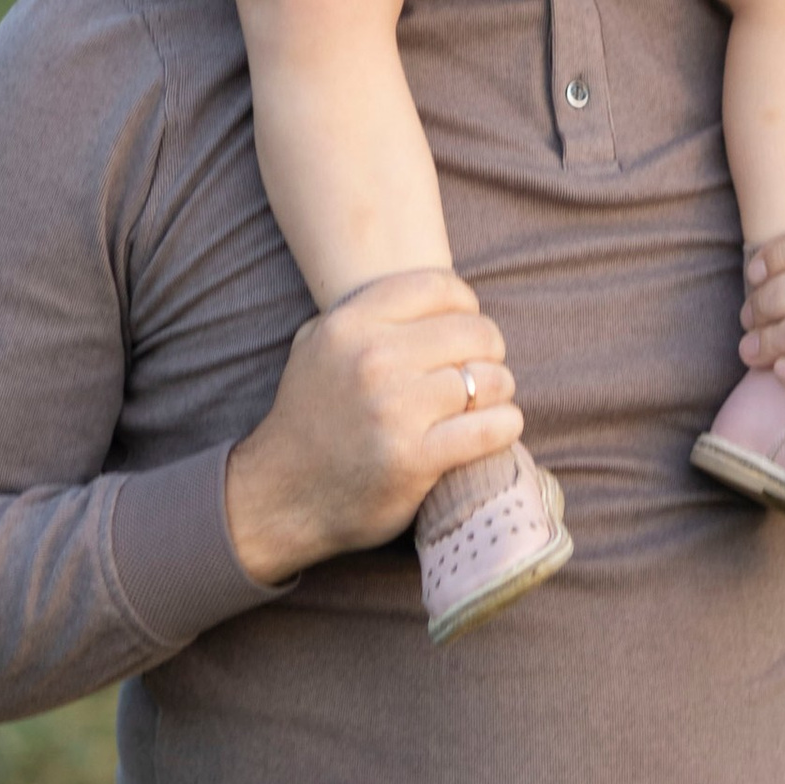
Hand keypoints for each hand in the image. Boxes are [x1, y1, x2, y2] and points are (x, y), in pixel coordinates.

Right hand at [223, 271, 522, 585]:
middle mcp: (372, 360)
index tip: (465, 328)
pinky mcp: (415, 458)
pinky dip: (505, 425)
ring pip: (489, 379)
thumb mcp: (315, 345)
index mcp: (350, 325)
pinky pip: (491, 427)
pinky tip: (497, 428)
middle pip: (475, 332)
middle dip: (489, 351)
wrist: (280, 495)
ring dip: (498, 390)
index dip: (466, 306)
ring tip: (485, 402)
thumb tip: (428, 295)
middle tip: (480, 370)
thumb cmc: (308, 417)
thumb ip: (362, 313)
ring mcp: (395, 410)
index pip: (441, 288)